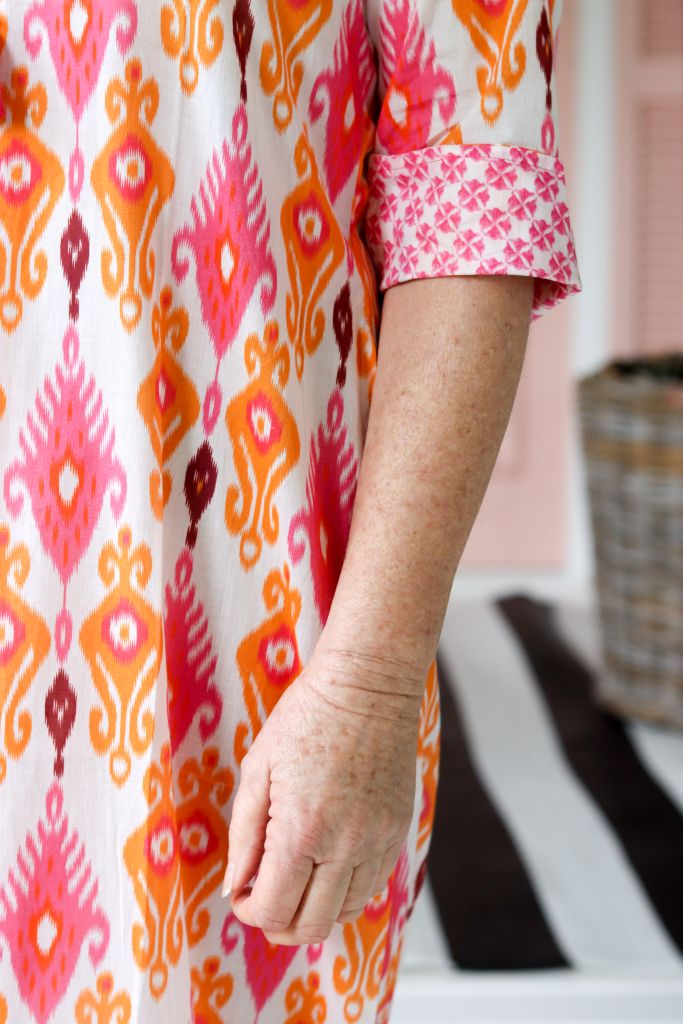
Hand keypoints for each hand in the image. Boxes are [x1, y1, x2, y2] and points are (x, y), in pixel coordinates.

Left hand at [223, 640, 423, 944]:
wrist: (369, 686)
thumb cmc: (306, 717)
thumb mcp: (259, 769)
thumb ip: (243, 836)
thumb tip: (234, 886)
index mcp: (302, 830)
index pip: (273, 910)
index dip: (249, 912)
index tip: (240, 893)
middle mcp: (345, 845)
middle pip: (310, 926)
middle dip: (277, 924)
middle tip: (261, 898)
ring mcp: (378, 841)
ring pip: (344, 914)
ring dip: (312, 910)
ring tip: (293, 880)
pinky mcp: (398, 831)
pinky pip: (371, 887)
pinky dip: (343, 892)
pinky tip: (324, 866)